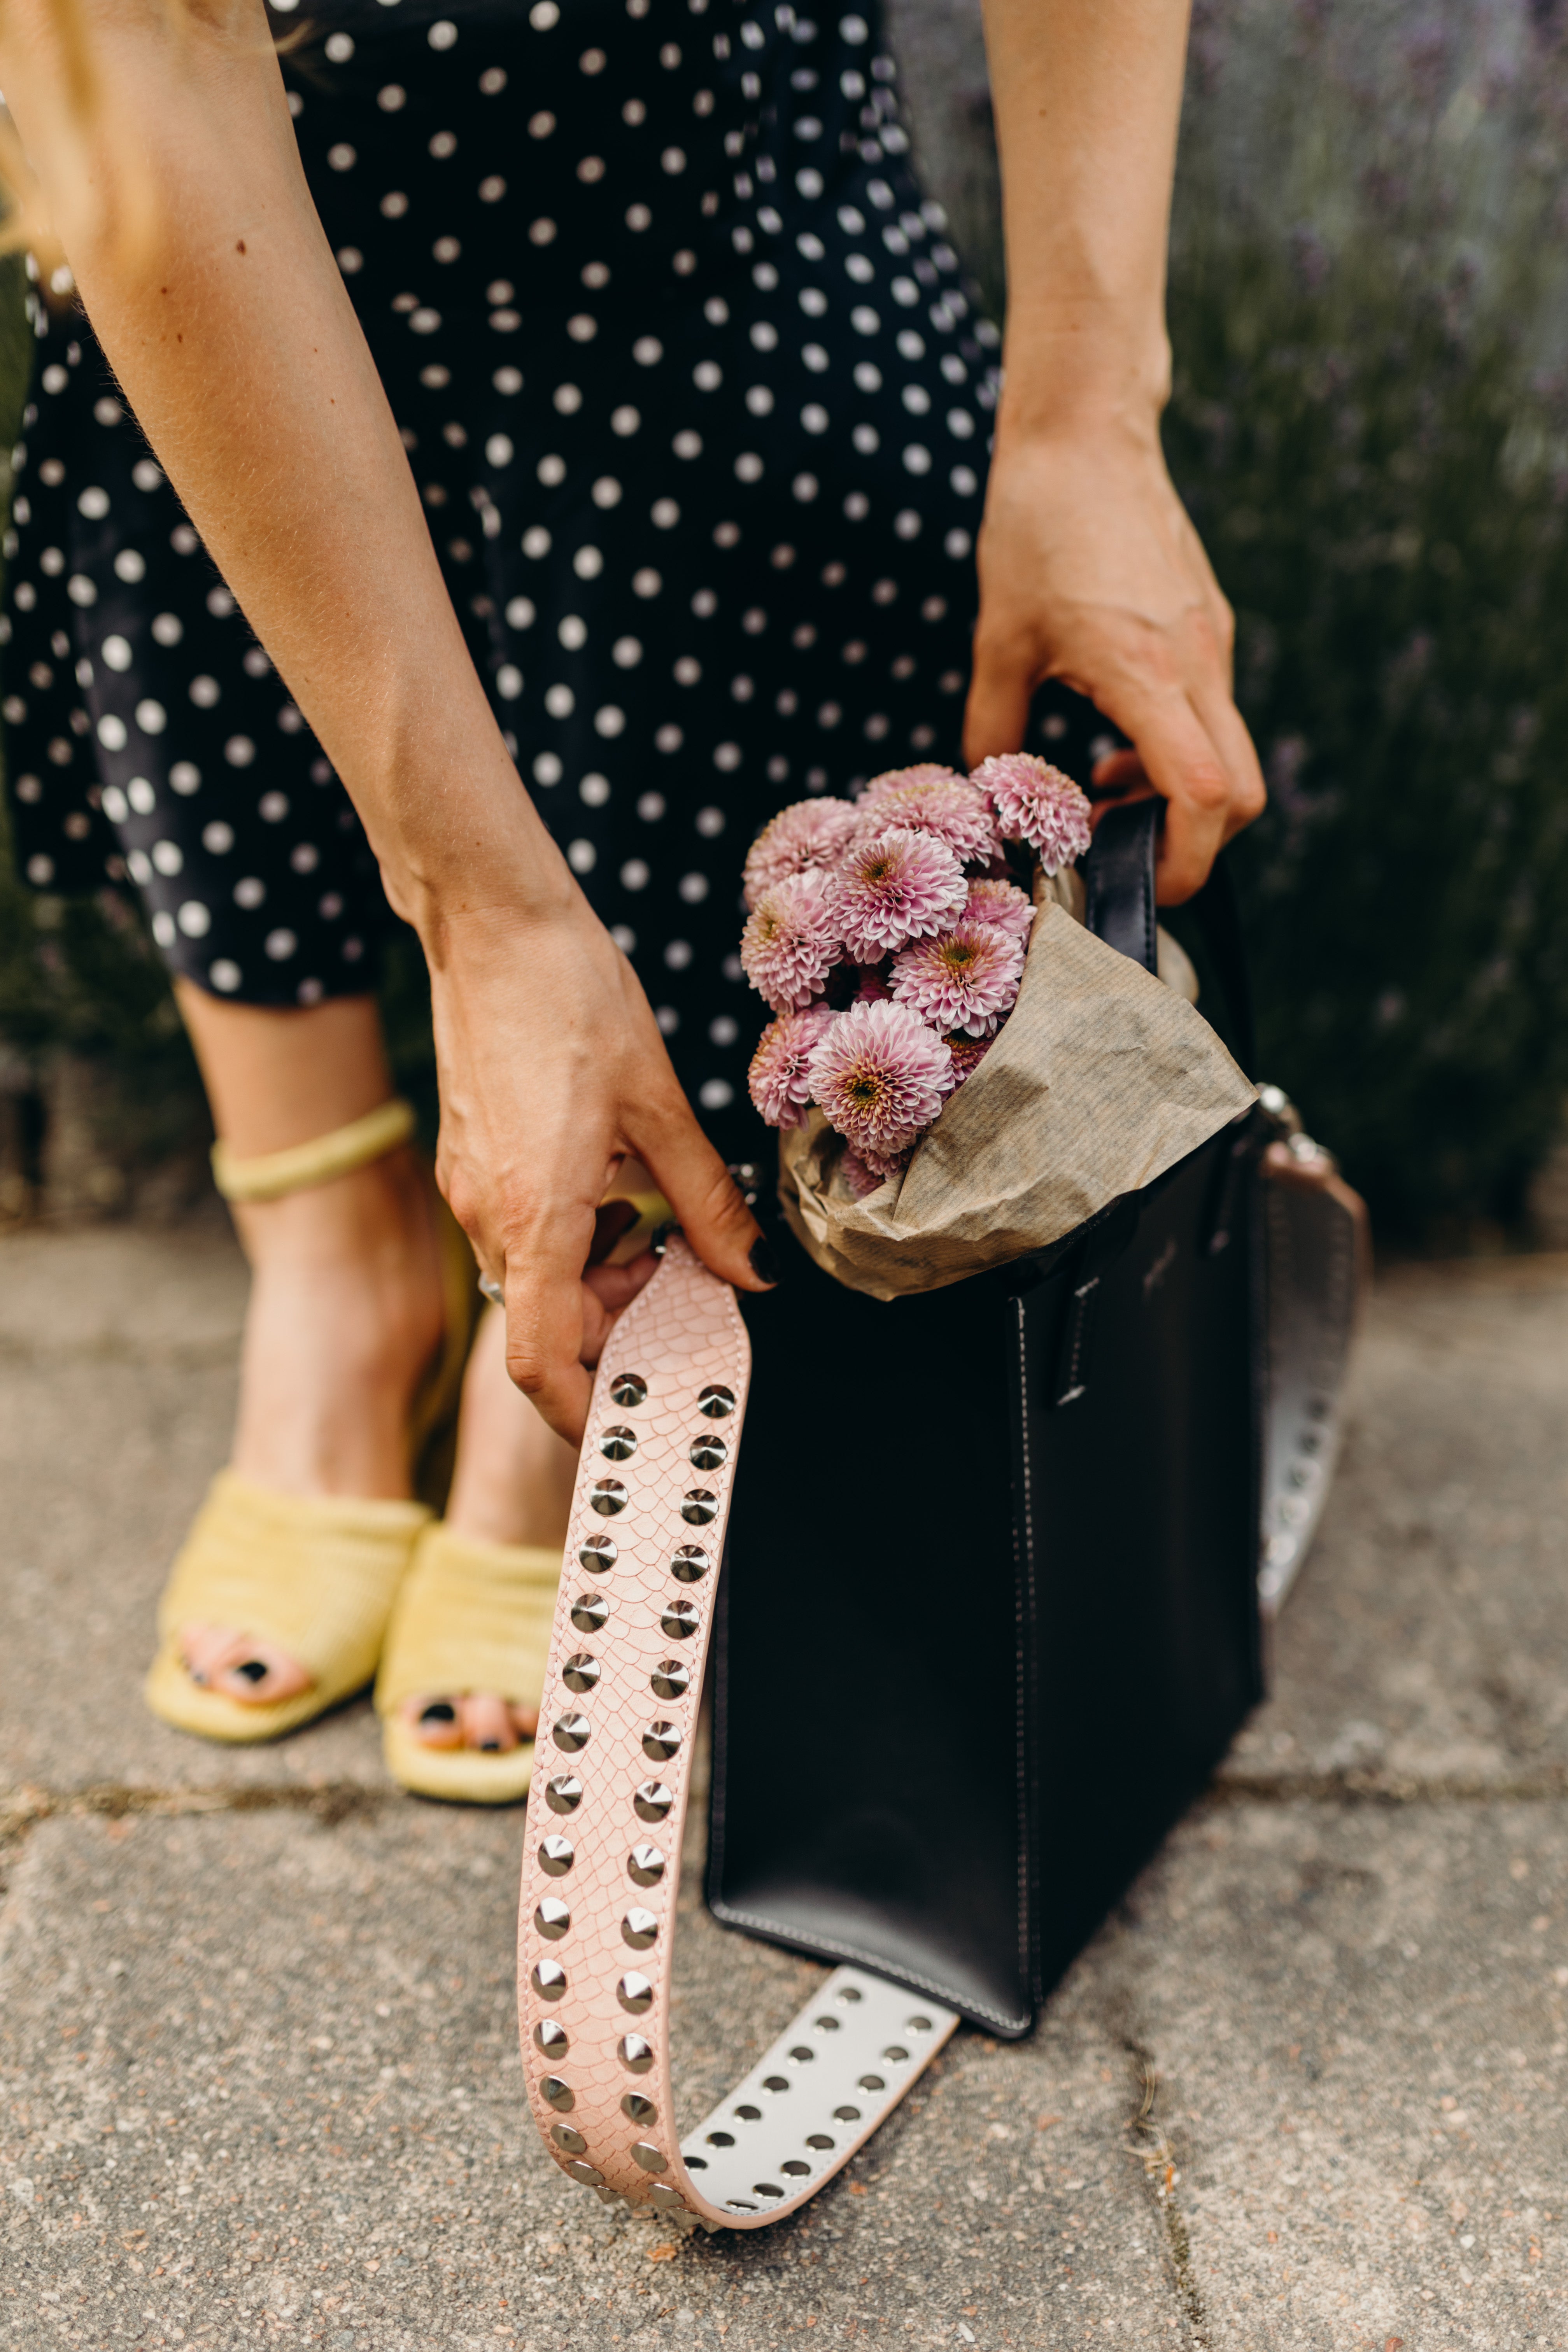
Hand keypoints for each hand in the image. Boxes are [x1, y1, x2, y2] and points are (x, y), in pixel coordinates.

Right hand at [425, 884, 769, 1445]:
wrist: (490, 923)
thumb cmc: (569, 995)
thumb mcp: (660, 1105)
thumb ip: (705, 1201)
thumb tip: (751, 1271)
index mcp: (534, 1214)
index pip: (543, 1362)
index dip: (586, 1413)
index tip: (635, 1425)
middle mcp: (487, 1215)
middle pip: (551, 1325)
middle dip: (619, 1325)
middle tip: (686, 1283)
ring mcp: (471, 1189)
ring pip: (539, 1280)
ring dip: (601, 1276)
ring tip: (658, 1222)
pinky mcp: (470, 1162)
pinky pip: (523, 1235)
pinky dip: (576, 1236)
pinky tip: (618, 1185)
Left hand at [963, 418, 1265, 901]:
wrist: (1085, 431)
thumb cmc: (1036, 525)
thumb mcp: (997, 639)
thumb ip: (993, 727)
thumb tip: (986, 790)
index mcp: (1148, 673)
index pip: (1207, 796)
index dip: (1182, 861)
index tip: (1129, 876)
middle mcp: (1199, 663)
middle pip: (1240, 795)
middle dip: (1189, 845)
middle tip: (1115, 852)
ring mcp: (1211, 644)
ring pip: (1227, 757)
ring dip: (1172, 798)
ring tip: (1098, 794)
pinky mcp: (1207, 627)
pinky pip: (1209, 715)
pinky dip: (1171, 752)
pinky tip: (1112, 744)